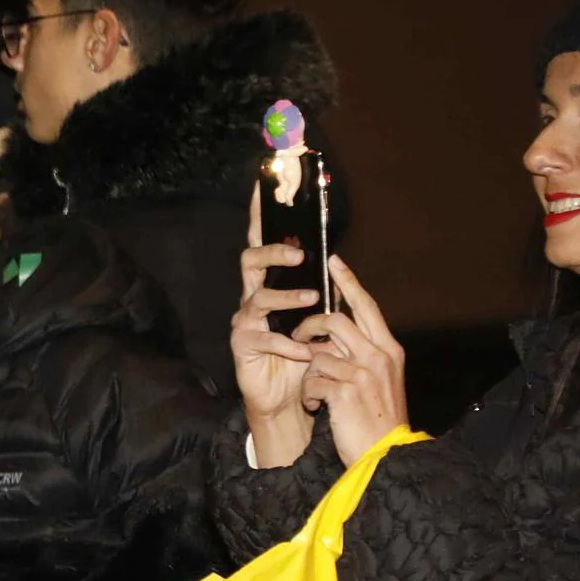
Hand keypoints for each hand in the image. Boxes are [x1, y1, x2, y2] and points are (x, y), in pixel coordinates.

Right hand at [232, 187, 321, 468]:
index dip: (262, 213)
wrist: (287, 398)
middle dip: (272, 252)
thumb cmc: (304, 354)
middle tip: (297, 253)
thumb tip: (335, 260)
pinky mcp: (244, 347)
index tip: (263, 182)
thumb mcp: (317, 317)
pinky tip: (305, 352)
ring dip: (284, 295)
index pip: (265, 240)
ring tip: (310, 299)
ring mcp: (246, 321)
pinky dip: (287, 344)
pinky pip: (263, 338)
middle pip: (250, 260)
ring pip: (256, 297)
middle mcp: (254, 297)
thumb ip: (321, 290)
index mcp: (272, 283)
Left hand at [298, 256, 408, 466]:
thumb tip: (338, 337)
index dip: (349, 281)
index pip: (367, 305)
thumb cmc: (379, 418)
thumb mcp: (380, 380)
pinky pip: (313, 379)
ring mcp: (362, 373)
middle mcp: (378, 355)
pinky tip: (318, 407)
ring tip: (316, 391)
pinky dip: (309, 394)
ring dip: (309, 371)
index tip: (334, 260)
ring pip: (319, 352)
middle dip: (311, 328)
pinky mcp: (345, 392)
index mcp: (389, 348)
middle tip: (300, 341)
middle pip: (336, 320)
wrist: (385, 453)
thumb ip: (364, 355)